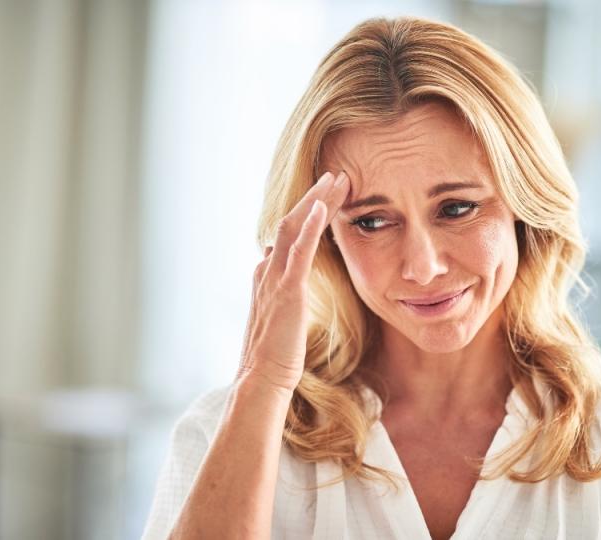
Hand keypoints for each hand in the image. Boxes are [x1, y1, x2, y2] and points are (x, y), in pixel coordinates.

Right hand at [236, 171, 349, 393]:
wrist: (262, 379)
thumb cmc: (276, 356)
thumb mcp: (282, 317)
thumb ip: (283, 292)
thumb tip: (282, 274)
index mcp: (268, 277)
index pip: (289, 234)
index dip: (309, 211)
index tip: (329, 194)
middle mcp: (267, 271)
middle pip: (291, 222)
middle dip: (314, 196)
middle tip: (338, 175)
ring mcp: (274, 279)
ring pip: (293, 227)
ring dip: (315, 200)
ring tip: (336, 179)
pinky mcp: (287, 291)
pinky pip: (298, 251)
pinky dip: (309, 226)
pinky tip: (322, 207)